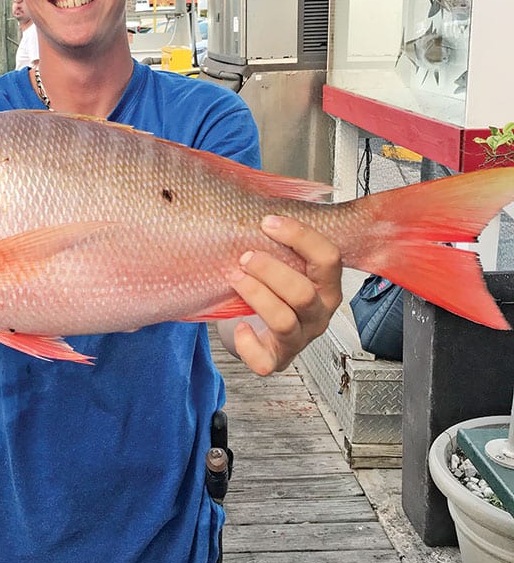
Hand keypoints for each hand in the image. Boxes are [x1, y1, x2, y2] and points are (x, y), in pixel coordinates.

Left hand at [220, 215, 341, 376]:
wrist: (262, 329)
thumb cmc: (275, 289)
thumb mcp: (287, 264)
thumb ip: (283, 241)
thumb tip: (260, 202)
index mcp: (327, 286)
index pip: (328, 258)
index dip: (298, 237)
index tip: (267, 223)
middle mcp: (318, 314)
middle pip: (303, 293)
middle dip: (270, 270)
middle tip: (246, 257)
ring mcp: (299, 339)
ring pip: (284, 320)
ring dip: (256, 294)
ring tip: (235, 277)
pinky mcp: (276, 359)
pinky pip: (264, 360)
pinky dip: (248, 343)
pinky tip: (239, 326)